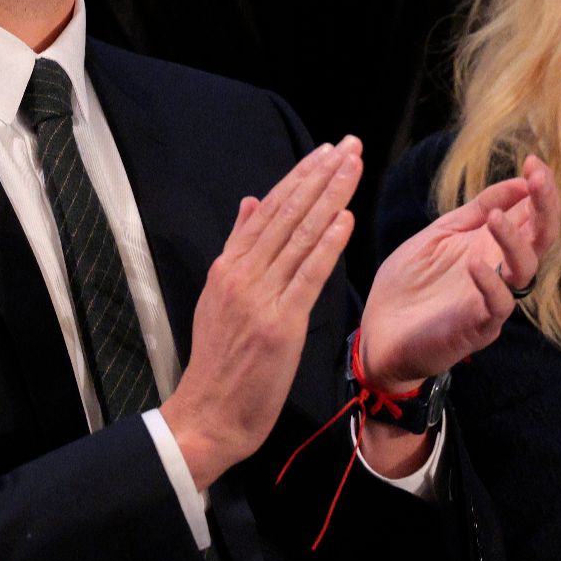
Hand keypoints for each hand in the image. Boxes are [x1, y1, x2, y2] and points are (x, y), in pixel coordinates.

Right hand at [162, 137, 361, 490]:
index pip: (268, 209)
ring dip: (330, 197)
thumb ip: (237, 248)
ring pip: (299, 237)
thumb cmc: (219, 361)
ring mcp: (260, 299)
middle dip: (321, 176)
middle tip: (349, 145)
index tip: (325, 152)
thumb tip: (249, 202)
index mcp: (228, 266)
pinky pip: (307, 277)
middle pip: (287, 214)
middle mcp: (242, 275)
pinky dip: (327, 246)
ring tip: (353, 167)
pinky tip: (345, 219)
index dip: (299, 177)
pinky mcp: (280, 326)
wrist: (208, 414)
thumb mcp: (218, 296)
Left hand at [358, 155, 560, 392]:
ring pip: (525, 270)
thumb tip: (516, 182)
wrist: (379, 331)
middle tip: (539, 178)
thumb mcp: (440, 234)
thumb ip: (475, 210)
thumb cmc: (409, 283)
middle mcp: (500, 270)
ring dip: (514, 241)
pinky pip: (498, 305)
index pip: (530, 214)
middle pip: (541, 238)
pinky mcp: (478, 327)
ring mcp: (492, 299)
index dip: (539, 189)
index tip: (534, 162)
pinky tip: (475, 264)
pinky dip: (490, 284)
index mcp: (492, 245)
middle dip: (545, 207)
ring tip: (495, 219)